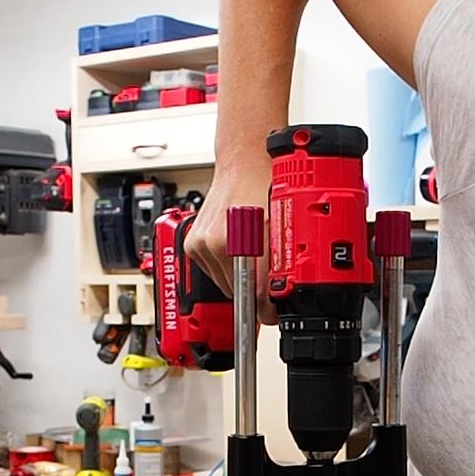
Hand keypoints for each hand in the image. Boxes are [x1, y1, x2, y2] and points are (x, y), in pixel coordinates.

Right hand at [184, 161, 277, 325]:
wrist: (242, 163)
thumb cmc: (262, 185)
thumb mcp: (282, 227)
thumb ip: (280, 265)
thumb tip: (281, 294)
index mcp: (235, 243)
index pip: (252, 296)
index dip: (266, 309)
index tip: (272, 312)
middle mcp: (212, 245)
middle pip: (237, 293)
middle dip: (254, 292)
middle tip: (269, 281)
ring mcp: (199, 245)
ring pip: (224, 283)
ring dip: (239, 279)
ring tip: (253, 258)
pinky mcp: (192, 244)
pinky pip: (211, 270)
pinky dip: (226, 267)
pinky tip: (237, 249)